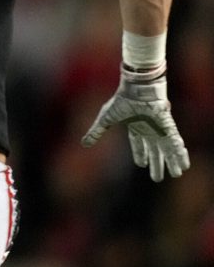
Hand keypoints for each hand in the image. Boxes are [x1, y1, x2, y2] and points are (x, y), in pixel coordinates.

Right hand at [81, 65, 189, 181]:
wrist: (135, 89)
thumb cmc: (121, 101)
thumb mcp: (105, 120)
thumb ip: (96, 133)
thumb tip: (83, 144)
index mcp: (135, 127)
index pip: (138, 145)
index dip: (141, 155)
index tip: (142, 165)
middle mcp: (149, 129)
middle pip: (154, 151)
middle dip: (156, 164)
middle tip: (157, 178)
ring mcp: (159, 128)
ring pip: (166, 150)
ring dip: (171, 162)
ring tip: (176, 174)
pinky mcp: (167, 127)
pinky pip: (175, 144)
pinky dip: (179, 154)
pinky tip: (183, 164)